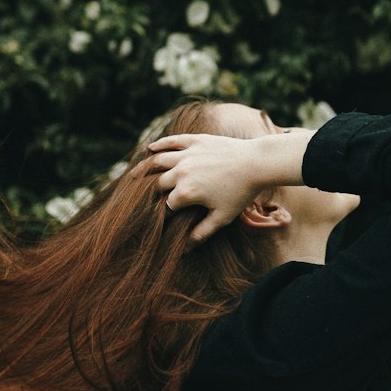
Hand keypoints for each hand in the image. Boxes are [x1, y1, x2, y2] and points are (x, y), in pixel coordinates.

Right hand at [135, 132, 266, 244]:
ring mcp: (187, 154)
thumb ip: (201, 233)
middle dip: (150, 193)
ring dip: (144, 168)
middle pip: (157, 184)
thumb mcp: (222, 218)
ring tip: (134, 175)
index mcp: (185, 193)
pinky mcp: (195, 141)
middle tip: (141, 199)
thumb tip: (185, 250)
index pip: (166, 206)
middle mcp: (181, 172)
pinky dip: (160, 144)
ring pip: (158, 161)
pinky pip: (172, 141)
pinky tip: (150, 148)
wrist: (256, 163)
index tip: (159, 220)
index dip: (162, 214)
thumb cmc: (241, 193)